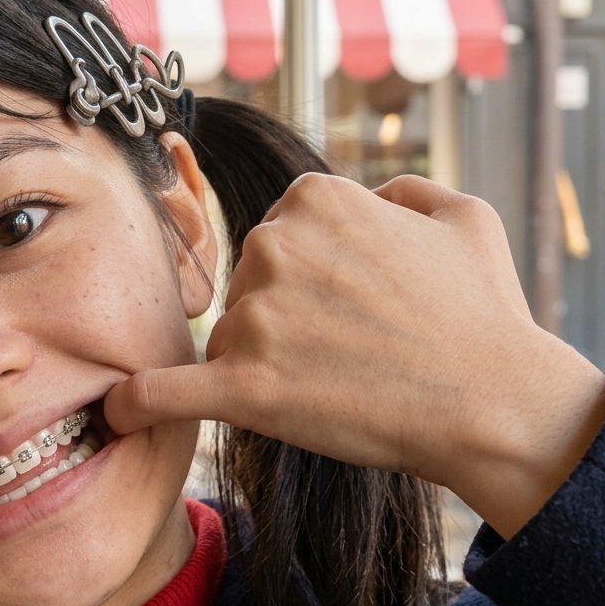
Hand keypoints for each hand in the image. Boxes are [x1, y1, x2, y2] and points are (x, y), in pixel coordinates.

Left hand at [106, 173, 604, 536]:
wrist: (490, 401)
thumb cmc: (482, 313)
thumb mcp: (461, 216)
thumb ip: (400, 191)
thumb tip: (367, 198)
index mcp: (314, 198)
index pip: (279, 231)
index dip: (312, 273)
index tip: (345, 303)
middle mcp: (274, 247)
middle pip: (248, 282)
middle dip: (284, 314)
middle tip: (346, 349)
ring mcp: (256, 318)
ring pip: (229, 337)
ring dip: (263, 361)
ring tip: (333, 382)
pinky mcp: (244, 387)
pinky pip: (165, 390)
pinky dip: (137, 404)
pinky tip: (114, 414)